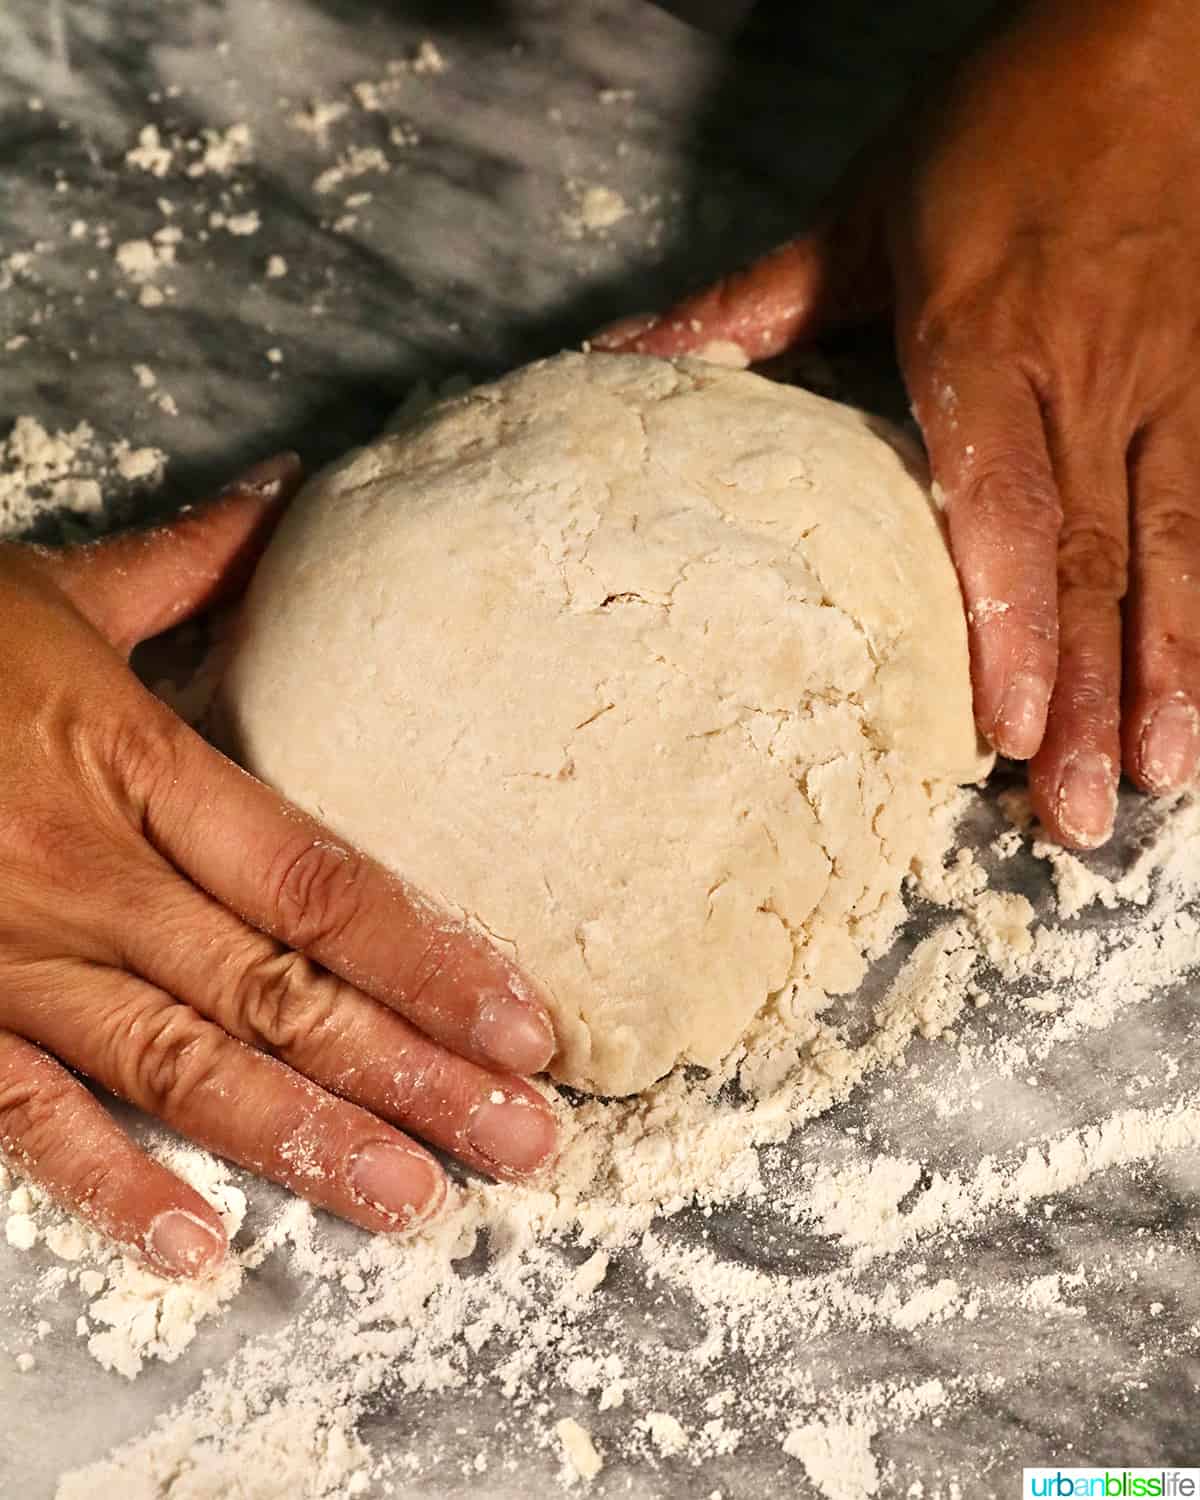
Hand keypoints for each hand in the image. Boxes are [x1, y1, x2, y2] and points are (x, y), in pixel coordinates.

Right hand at [0, 455, 556, 1277]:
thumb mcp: (46, 592)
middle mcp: (87, 875)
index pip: (319, 880)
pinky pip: (24, 1116)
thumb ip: (180, 565)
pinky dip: (107, 1183)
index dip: (432, 957)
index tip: (527, 1023)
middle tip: (526, 1141)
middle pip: (281, 991)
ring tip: (416, 1202)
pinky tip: (197, 1249)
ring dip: (307, 1143)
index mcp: (132, 765)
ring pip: (182, 1067)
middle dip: (412, 1072)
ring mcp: (8, 957)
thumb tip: (284, 499)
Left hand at [596, 0, 1199, 847]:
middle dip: (1092, 697)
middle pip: (1089, 559)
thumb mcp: (864, 209)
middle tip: (1080, 822)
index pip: (1000, 505)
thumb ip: (751, 306)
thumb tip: (620, 365)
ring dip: (1168, 673)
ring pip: (1169, 549)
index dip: (1011, 624)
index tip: (1009, 730)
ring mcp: (1165, 384)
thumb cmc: (1001, 122)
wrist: (1158, 32)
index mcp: (980, 342)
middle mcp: (1082, 378)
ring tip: (1161, 782)